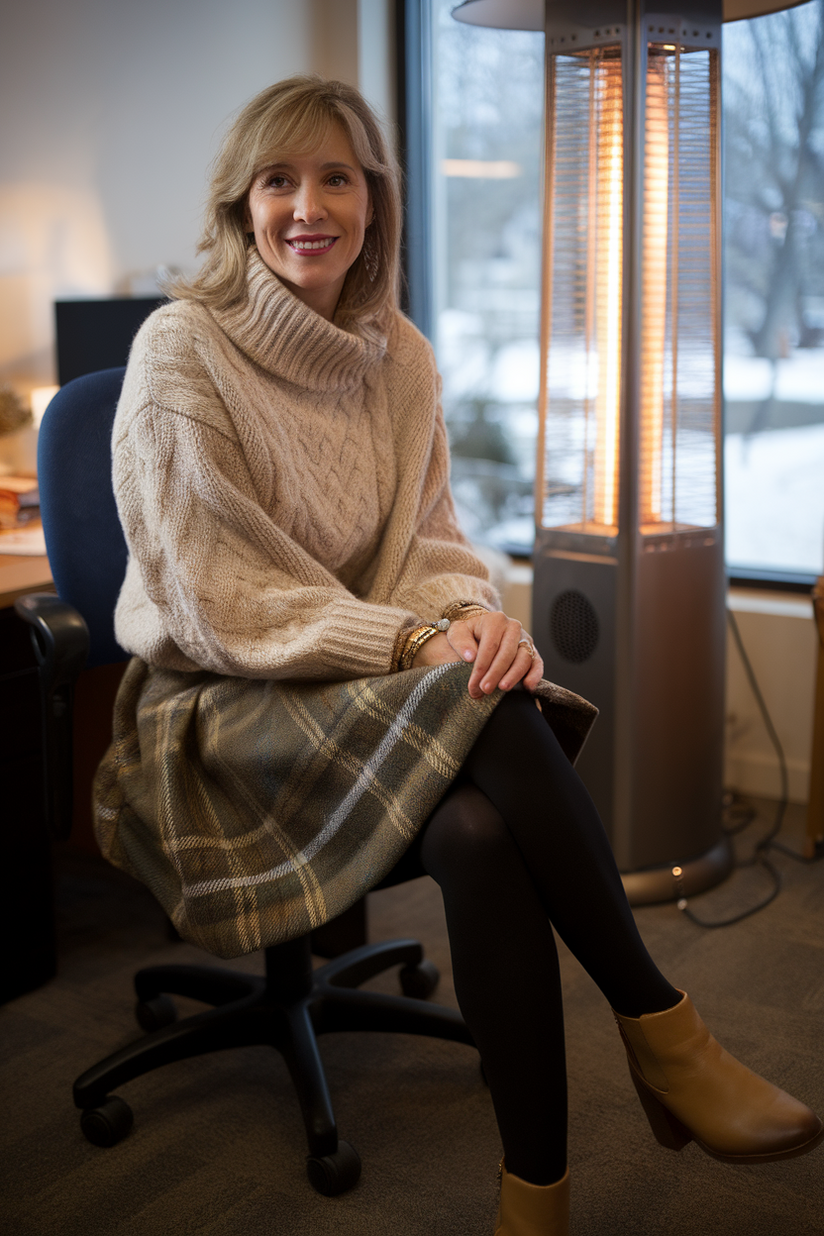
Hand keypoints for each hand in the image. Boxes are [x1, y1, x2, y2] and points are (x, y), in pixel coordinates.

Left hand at [412, 610, 543, 698]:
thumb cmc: (468, 633)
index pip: (490, 646)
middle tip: (485, 690)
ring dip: (514, 675)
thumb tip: (470, 657)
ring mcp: (525, 638)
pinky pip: (537, 662)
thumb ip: (461, 642)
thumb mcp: (457, 633)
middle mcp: (513, 627)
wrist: (480, 629)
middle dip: (496, 673)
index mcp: (495, 620)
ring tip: (503, 688)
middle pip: (507, 652)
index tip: (473, 684)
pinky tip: (528, 687)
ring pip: (524, 658)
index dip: (482, 667)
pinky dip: (535, 675)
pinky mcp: (532, 650)